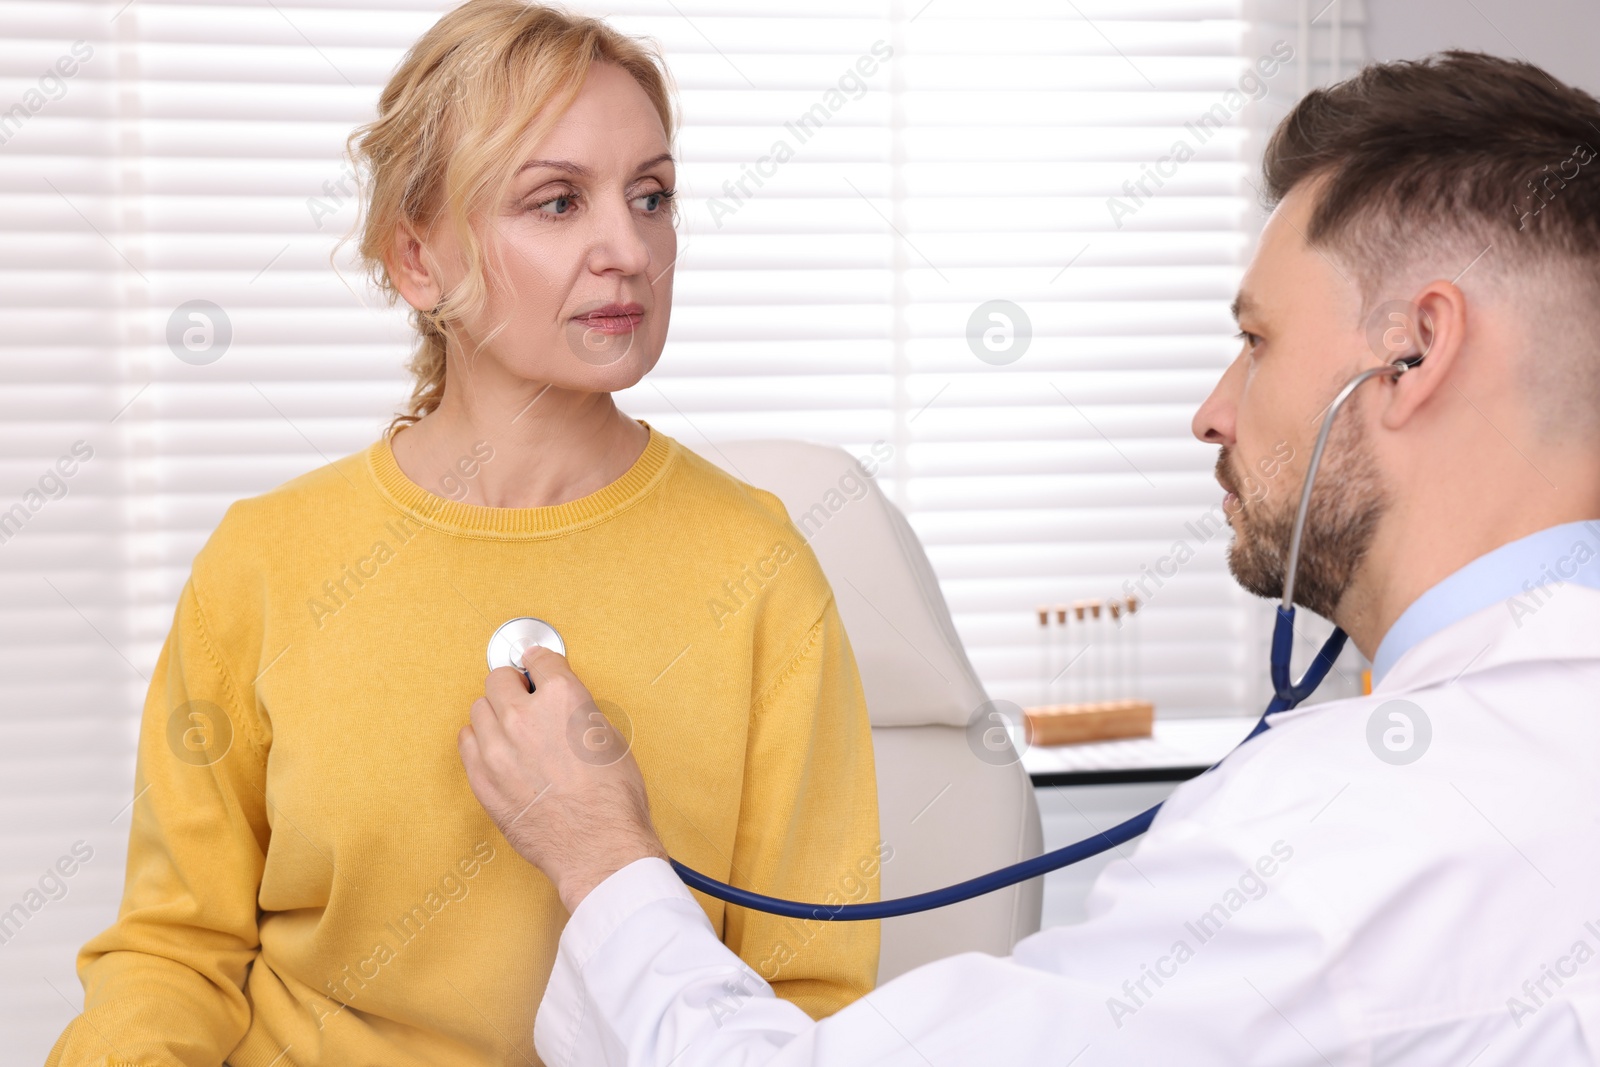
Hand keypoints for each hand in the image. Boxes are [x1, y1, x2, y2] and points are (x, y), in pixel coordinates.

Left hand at [458, 646, 666, 911]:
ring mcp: (497, 749)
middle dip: (515, 686)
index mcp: (562, 698)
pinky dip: (481, 741)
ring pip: (479, 709)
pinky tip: (499, 750)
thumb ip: (576, 710)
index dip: (542, 664)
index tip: (539, 669)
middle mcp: (523, 717)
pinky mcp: (482, 779)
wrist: (598, 849)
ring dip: (496, 714)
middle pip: (499, 679)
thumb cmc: (612, 800)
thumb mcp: (608, 737)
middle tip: (526, 698)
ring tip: (514, 730)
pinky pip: (466, 742)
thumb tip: (560, 703)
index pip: (538, 658)